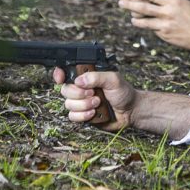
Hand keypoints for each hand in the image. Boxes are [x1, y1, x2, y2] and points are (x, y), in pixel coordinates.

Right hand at [53, 69, 189, 138]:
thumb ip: (97, 77)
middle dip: (78, 93)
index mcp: (86, 77)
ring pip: (68, 104)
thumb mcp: (113, 79)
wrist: (131, 111)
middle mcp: (81, 89)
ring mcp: (81, 103)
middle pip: (65, 90)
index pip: (66, 73)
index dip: (59, 74)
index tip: (60, 77)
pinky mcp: (82, 116)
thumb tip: (79, 81)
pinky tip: (94, 113)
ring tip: (98, 103)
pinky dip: (83, 115)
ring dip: (84, 105)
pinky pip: (72, 116)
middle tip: (93, 93)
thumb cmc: (123, 92)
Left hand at [116, 0, 189, 54]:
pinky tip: (142, 24)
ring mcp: (165, 24)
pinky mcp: (165, 35)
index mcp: (172, 1)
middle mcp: (168, 12)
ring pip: (144, 21)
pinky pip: (151, 29)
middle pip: (143, 7)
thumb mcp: (182, 2)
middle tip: (120, 2)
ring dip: (134, 18)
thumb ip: (167, 0)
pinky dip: (146, 25)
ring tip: (130, 16)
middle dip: (129, 4)